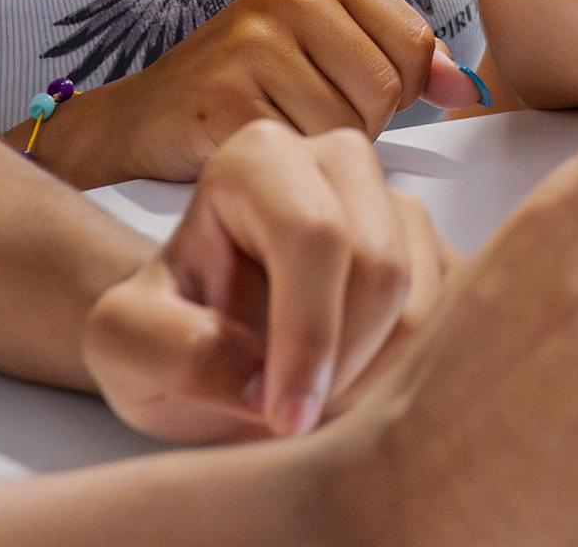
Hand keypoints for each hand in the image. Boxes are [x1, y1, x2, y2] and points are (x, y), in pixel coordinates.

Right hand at [79, 0, 480, 184]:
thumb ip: (402, 61)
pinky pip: (300, 154)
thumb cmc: (249, 85)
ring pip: (346, 129)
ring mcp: (252, 43)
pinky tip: (256, 149)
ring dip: (321, 152)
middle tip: (306, 119)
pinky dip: (287, 170)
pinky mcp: (224, 98)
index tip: (356, 97)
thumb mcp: (328, 49)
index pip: (414, 43)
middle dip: (359, 125)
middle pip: (385, 91)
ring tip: (280, 132)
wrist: (144, 118)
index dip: (399, 91)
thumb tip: (465, 87)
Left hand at [83, 119, 454, 442]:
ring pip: (425, 296)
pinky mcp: (431, 247)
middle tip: (298, 420)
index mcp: (258, 158)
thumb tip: (262, 380)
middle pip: (381, 264)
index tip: (285, 419)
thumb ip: (174, 353)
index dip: (309, 335)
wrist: (201, 340)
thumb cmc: (165, 331)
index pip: (314, 235)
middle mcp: (335, 157)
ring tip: (319, 407)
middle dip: (346, 364)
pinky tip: (360, 390)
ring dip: (381, 377)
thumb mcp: (125, 347)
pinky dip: (415, 370)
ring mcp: (391, 199)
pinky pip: (453, 313)